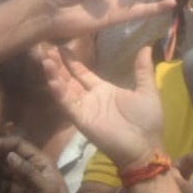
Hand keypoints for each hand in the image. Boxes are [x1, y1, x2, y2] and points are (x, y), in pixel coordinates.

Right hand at [42, 45, 161, 169]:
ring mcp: (84, 109)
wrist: (146, 146)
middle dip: (58, 64)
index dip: (71, 60)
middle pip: (69, 78)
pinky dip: (59, 92)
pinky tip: (52, 79)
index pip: (82, 73)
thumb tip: (146, 47)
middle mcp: (90, 98)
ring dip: (54, 75)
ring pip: (64, 89)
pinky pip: (67, 104)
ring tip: (46, 60)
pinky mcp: (81, 120)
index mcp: (104, 90)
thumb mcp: (147, 90)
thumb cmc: (147, 121)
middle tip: (46, 48)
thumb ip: (142, 70)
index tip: (60, 46)